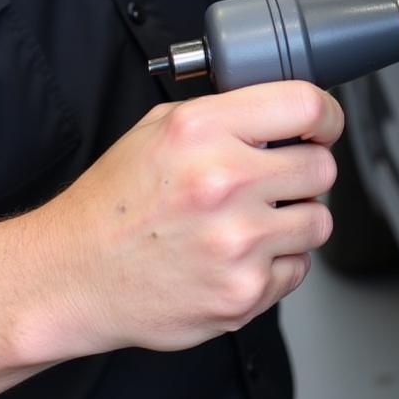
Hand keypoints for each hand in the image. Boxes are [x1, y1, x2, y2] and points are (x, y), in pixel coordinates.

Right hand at [23, 82, 341, 359]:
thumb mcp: (160, 128)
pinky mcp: (243, 293)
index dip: (327, 117)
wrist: (71, 276)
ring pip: (319, 221)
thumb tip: (288, 113)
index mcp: (203, 131)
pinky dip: (277, 264)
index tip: (323, 128)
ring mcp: (237, 243)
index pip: (307, 106)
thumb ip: (227, 114)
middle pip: (323, 167)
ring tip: (252, 222)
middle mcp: (224, 182)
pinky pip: (298, 268)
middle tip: (275, 182)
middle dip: (305, 172)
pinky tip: (238, 256)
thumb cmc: (115, 203)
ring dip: (295, 220)